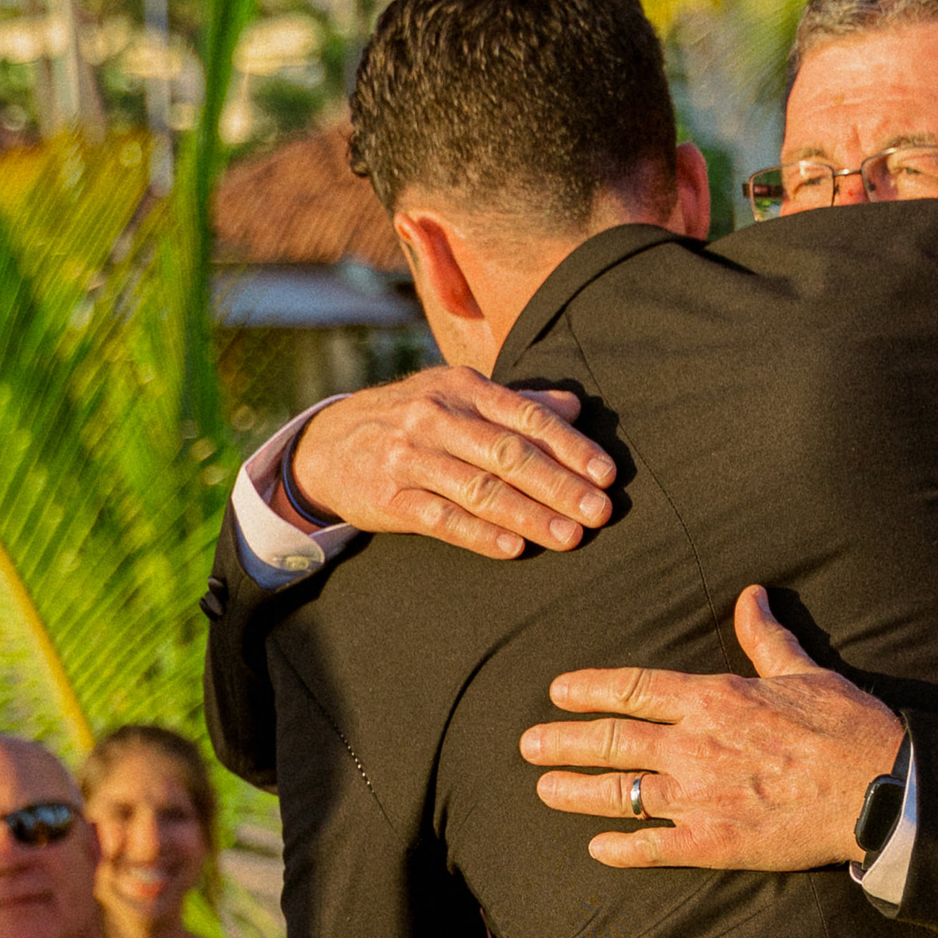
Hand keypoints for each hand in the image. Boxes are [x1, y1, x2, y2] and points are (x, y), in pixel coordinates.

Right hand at [286, 373, 613, 559]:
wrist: (330, 443)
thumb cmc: (411, 420)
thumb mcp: (458, 397)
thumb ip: (516, 404)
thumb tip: (575, 406)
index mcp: (463, 389)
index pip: (527, 418)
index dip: (571, 446)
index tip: (607, 475)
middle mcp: (438, 417)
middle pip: (509, 454)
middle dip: (559, 485)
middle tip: (600, 512)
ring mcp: (411, 457)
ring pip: (480, 488)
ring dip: (530, 515)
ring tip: (570, 537)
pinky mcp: (390, 497)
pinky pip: (441, 518)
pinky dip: (479, 534)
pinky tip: (514, 548)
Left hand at [522, 585, 904, 871]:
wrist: (878, 788)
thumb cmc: (846, 726)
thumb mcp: (802, 670)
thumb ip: (764, 638)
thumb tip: (751, 596)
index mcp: (712, 698)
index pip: (632, 689)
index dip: (590, 690)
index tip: (559, 693)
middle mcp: (693, 745)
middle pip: (610, 741)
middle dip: (562, 741)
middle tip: (529, 745)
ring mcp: (698, 797)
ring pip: (618, 793)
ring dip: (575, 792)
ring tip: (544, 789)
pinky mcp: (712, 843)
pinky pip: (651, 847)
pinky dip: (620, 849)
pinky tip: (597, 850)